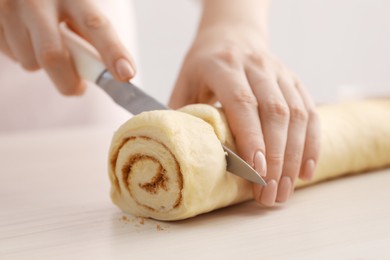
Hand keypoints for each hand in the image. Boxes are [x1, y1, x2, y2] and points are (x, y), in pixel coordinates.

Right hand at [0, 0, 134, 94]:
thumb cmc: (53, 1)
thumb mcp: (75, 7)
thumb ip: (88, 35)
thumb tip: (114, 72)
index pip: (95, 25)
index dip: (112, 52)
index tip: (126, 75)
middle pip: (53, 55)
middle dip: (68, 81)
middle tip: (78, 88)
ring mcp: (8, 8)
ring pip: (30, 61)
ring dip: (42, 65)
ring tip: (42, 42)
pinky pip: (11, 56)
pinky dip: (22, 55)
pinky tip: (23, 36)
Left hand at [169, 25, 320, 205]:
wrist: (231, 35)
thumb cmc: (203, 65)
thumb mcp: (185, 84)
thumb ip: (184, 116)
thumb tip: (182, 156)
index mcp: (223, 65)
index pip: (242, 102)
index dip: (251, 137)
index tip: (256, 171)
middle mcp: (256, 66)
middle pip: (275, 112)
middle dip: (276, 157)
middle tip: (269, 194)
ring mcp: (279, 72)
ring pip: (296, 114)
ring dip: (294, 157)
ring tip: (284, 191)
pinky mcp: (294, 81)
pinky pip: (310, 112)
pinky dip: (310, 144)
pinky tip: (304, 171)